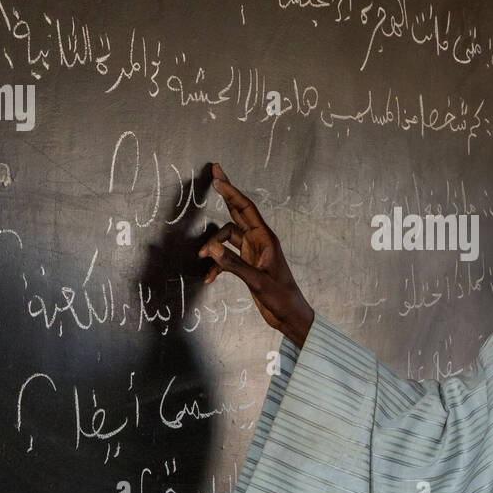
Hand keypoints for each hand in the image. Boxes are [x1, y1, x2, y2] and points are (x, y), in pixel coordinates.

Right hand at [199, 162, 314, 348]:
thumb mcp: (256, 281)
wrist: (290, 317)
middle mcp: (259, 241)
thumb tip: (210, 248)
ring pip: (228, 238)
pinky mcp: (248, 265)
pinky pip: (227, 257)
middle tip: (214, 175)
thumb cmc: (281, 298)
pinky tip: (209, 279)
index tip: (218, 177)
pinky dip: (217, 265)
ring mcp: (253, 252)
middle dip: (225, 195)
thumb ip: (232, 264)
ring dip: (214, 245)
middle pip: (238, 213)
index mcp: (265, 239)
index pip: (245, 209)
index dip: (231, 192)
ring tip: (202, 257)